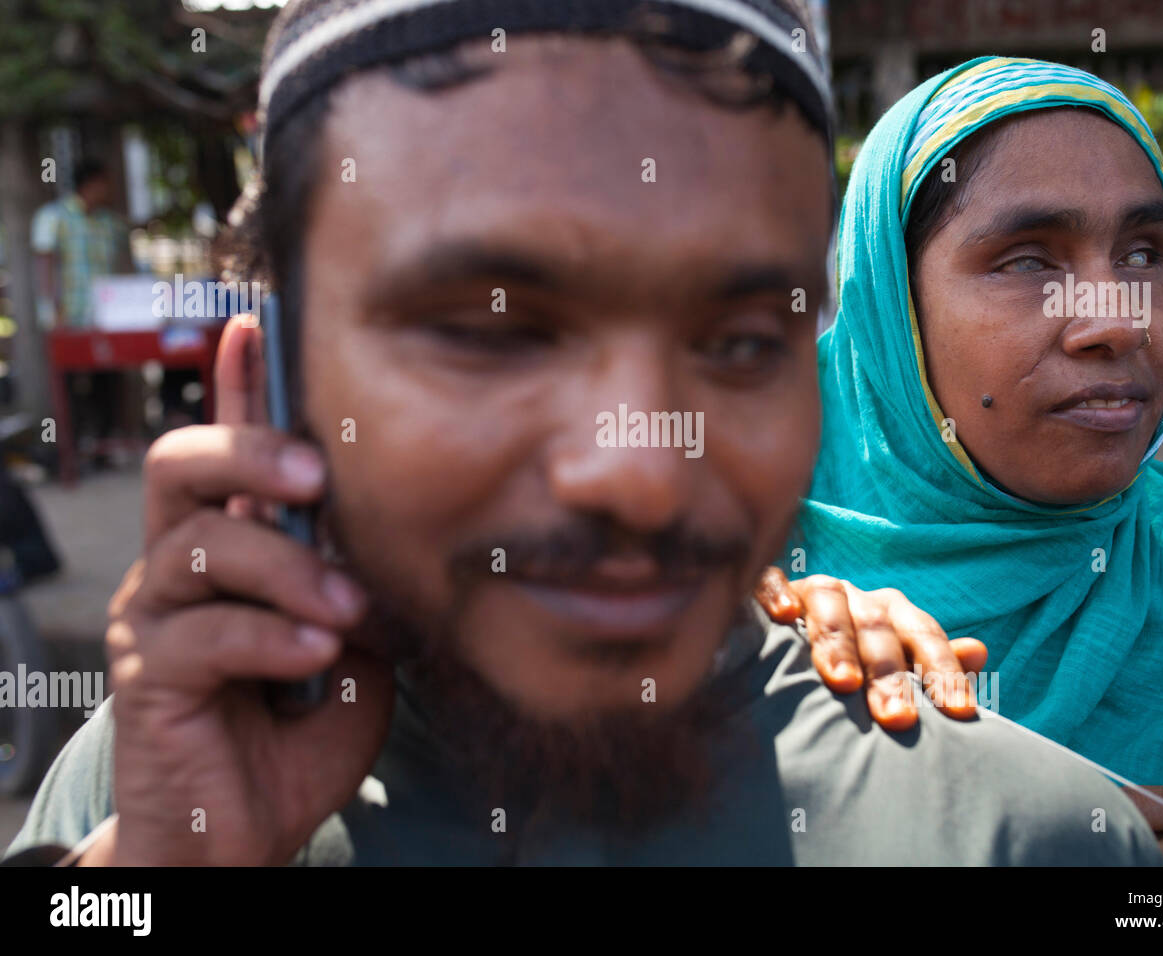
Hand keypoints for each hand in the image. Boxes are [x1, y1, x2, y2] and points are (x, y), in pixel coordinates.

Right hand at [92, 317, 393, 865]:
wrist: (249, 831)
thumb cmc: (303, 732)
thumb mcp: (356, 647)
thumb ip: (358, 587)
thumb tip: (383, 542)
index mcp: (235, 549)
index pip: (228, 453)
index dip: (238, 385)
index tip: (253, 320)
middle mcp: (182, 567)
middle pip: (180, 464)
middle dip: (249, 450)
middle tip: (316, 478)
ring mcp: (156, 618)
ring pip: (201, 545)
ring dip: (288, 571)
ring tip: (346, 613)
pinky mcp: (148, 675)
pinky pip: (203, 632)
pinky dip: (270, 636)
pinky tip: (317, 654)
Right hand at [755, 568, 985, 730]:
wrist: (789, 644)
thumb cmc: (852, 667)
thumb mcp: (895, 667)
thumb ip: (931, 665)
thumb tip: (978, 652)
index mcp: (892, 614)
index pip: (924, 635)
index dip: (943, 670)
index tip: (959, 713)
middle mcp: (856, 597)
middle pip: (878, 628)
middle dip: (889, 673)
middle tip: (898, 719)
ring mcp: (813, 590)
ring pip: (830, 603)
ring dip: (838, 642)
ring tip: (845, 683)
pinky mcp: (770, 589)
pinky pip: (772, 581)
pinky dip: (777, 593)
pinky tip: (784, 618)